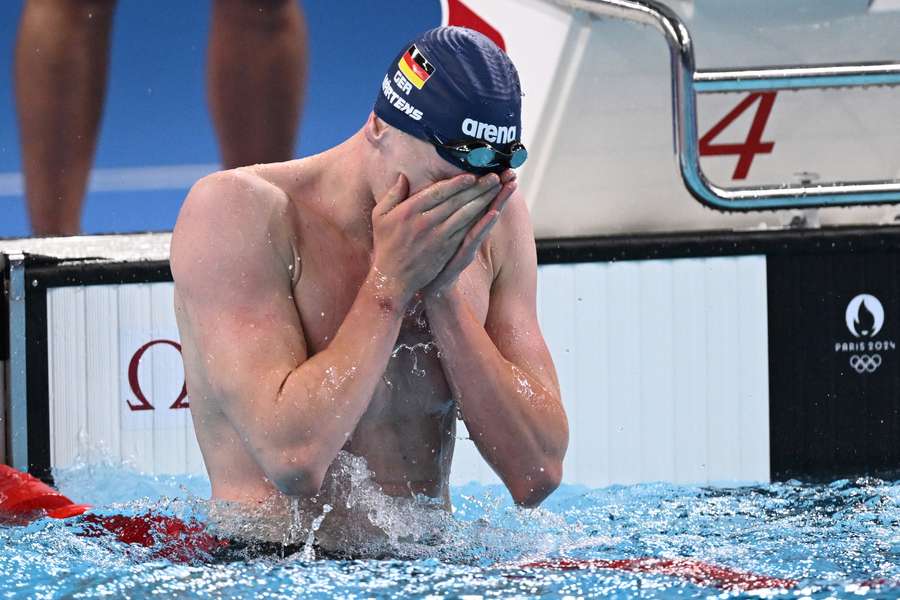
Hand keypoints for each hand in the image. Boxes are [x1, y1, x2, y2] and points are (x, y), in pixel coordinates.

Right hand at [370, 170, 503, 304]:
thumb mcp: (380, 216)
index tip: (472, 174)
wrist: (392, 279)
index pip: (438, 192)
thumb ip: (392, 195)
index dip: (456, 183)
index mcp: (409, 211)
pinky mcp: (446, 250)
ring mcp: (437, 238)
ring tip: (497, 189)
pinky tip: (492, 212)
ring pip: (465, 215)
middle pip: (457, 201)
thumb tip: (403, 177)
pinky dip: (480, 221)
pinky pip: (466, 231)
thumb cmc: (385, 245)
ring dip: (483, 201)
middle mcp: (425, 222)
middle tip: (494, 176)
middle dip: (477, 187)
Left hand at [422, 169, 516, 297]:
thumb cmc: (429, 261)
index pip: (475, 199)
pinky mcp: (459, 258)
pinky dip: (483, 226)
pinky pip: (472, 239)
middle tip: (513, 172)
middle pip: (484, 205)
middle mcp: (466, 233)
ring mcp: (465, 245)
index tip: (501, 168)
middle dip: (499, 189)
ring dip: (497, 202)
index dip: (488, 185)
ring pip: (483, 219)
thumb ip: (438, 212)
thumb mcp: (432, 234)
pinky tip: (493, 213)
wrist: (425, 288)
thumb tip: (439, 191)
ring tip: (511, 185)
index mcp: (459, 224)